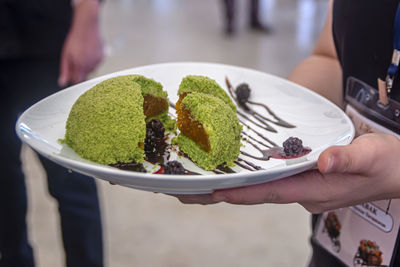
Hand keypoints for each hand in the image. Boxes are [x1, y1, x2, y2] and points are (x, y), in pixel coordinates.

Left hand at [58, 0, 102, 86]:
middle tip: (76, 58)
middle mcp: (90, 65)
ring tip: (83, 53)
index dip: (73, 77)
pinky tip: (89, 52)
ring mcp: (97, 61)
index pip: (77, 81)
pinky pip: (97, 63)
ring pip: (92, 70)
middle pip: (85, 75)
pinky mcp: (102, 57)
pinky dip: (93, 60)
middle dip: (80, 70)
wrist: (87, 26)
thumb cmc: (75, 39)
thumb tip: (62, 82)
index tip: (71, 73)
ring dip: (87, 65)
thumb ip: (65, 70)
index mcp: (80, 66)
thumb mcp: (66, 54)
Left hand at [175, 133, 399, 212]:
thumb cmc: (387, 165)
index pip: (268, 193)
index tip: (210, 191)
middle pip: (254, 193)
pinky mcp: (302, 179)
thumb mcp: (372, 157)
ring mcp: (300, 187)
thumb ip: (348, 158)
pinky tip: (232, 169)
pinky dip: (247, 176)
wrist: (398, 171)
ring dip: (229, 185)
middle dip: (222, 193)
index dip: (239, 193)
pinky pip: (268, 179)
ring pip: (258, 187)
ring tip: (197, 181)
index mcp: (314, 191)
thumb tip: (325, 161)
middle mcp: (301, 192)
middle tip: (186, 190)